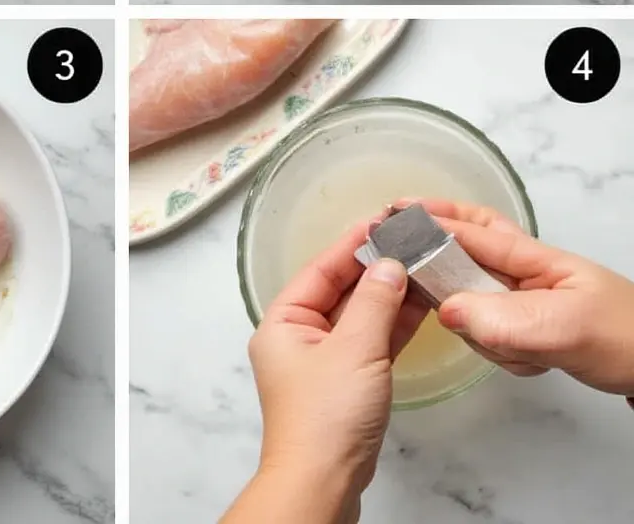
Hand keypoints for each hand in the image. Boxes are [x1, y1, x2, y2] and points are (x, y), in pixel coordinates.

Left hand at [223, 223, 426, 523]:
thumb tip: (389, 264)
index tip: (382, 221)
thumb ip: (374, 303)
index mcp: (283, 322)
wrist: (323, 484)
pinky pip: (370, 342)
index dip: (352, 244)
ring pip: (359, 317)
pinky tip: (420, 306)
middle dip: (374, 268)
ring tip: (422, 266)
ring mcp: (322, 362)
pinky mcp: (346, 384)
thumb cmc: (327, 417)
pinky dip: (392, 325)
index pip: (321, 270)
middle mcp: (298, 337)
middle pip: (339, 290)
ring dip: (388, 296)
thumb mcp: (354, 349)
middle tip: (409, 241)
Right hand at [418, 199, 633, 395]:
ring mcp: (526, 305)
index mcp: (533, 258)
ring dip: (480, 326)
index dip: (432, 221)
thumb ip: (503, 319)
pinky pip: (491, 336)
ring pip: (473, 302)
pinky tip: (528, 364)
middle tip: (404, 253)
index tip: (393, 216)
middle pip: (466, 251)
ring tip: (512, 347)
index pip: (472, 232)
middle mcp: (524, 275)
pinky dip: (499, 352)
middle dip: (439, 253)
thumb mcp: (564, 327)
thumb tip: (448, 312)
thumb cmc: (624, 338)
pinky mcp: (529, 335)